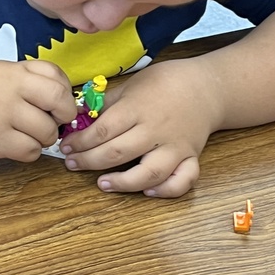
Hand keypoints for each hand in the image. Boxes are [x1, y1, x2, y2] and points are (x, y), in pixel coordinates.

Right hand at [0, 59, 76, 162]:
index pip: (58, 77)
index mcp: (14, 71)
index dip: (66, 92)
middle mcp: (12, 91)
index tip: (60, 102)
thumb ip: (25, 79)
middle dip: (63, 117)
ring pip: (47, 132)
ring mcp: (4, 116)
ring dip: (43, 138)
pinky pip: (29, 151)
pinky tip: (16, 145)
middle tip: (53, 122)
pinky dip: (28, 152)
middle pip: (60, 104)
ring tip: (27, 135)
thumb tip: (58, 96)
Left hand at [59, 58, 220, 197]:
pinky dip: (167, 190)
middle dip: (90, 161)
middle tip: (73, 164)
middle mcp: (157, 129)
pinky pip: (183, 180)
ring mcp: (176, 146)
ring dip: (124, 182)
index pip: (103, 129)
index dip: (80, 141)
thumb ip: (108, 104)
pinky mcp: (191, 157)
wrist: (208, 87)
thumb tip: (79, 117)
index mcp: (139, 107)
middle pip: (119, 152)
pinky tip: (149, 192)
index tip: (66, 147)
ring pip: (150, 172)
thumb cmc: (166, 83)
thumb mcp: (133, 84)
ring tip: (103, 184)